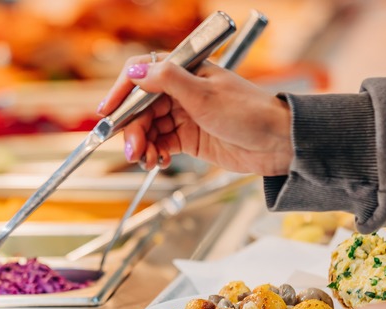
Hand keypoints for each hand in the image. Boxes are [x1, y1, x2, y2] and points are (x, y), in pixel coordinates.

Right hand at [97, 54, 293, 174]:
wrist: (277, 143)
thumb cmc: (250, 113)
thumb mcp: (205, 95)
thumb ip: (168, 81)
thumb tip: (136, 69)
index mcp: (186, 71)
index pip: (143, 75)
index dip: (122, 93)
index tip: (108, 113)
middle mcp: (181, 92)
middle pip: (141, 108)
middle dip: (134, 130)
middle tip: (135, 151)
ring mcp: (184, 115)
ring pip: (149, 129)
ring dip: (143, 145)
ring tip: (148, 160)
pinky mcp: (189, 138)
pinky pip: (161, 144)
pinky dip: (155, 154)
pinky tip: (159, 162)